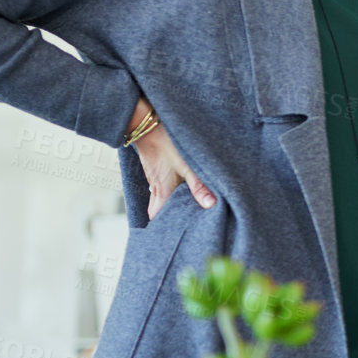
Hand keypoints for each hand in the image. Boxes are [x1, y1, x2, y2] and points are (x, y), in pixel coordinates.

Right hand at [130, 99, 214, 219]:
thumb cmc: (164, 141)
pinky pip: (167, 185)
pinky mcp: (160, 168)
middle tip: (187, 225)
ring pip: (165, 197)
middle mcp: (157, 188)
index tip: (173, 237)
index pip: (157, 219)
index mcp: (162, 192)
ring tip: (191, 210)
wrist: (146, 120)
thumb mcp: (186, 164)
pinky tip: (187, 188)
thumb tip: (210, 205)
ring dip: (175, 204)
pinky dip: (176, 190)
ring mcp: (157, 178)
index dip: (163, 229)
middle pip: (161, 210)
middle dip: (172, 218)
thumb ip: (198, 185)